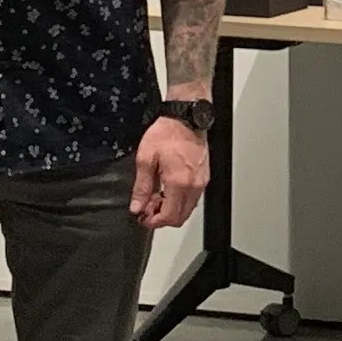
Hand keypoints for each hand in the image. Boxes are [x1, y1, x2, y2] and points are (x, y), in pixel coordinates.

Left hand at [129, 114, 209, 229]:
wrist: (185, 118)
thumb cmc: (167, 133)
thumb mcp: (146, 159)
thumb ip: (141, 187)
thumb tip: (137, 206)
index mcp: (178, 183)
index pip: (169, 217)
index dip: (154, 222)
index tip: (143, 217)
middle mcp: (193, 185)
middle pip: (180, 217)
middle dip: (162, 218)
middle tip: (147, 208)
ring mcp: (201, 182)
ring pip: (187, 209)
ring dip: (171, 209)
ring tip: (156, 196)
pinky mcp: (204, 177)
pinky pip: (193, 198)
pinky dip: (180, 200)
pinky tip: (168, 189)